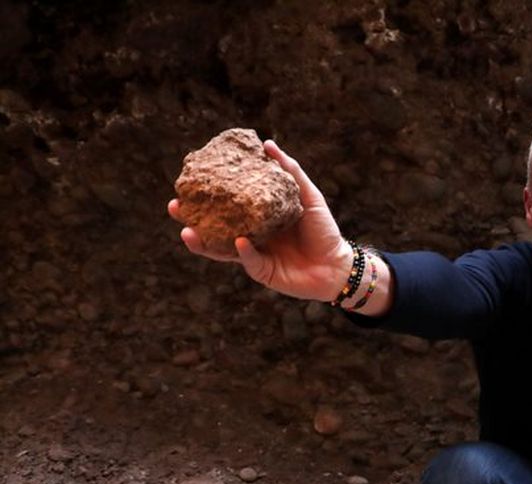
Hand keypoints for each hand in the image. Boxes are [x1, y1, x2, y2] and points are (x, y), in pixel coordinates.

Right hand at [168, 140, 350, 301]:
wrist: (337, 264)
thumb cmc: (323, 230)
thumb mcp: (308, 196)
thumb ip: (290, 172)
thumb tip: (268, 144)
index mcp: (256, 216)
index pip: (226, 205)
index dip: (208, 195)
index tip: (190, 179)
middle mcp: (249, 235)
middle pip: (213, 227)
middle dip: (191, 218)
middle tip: (174, 205)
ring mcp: (253, 254)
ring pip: (220, 248)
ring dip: (203, 240)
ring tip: (186, 230)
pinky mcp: (261, 271)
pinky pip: (248, 260)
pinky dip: (243, 250)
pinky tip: (239, 240)